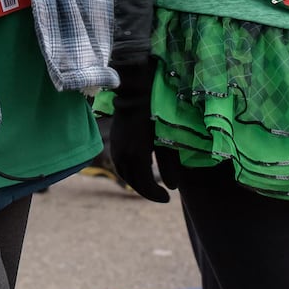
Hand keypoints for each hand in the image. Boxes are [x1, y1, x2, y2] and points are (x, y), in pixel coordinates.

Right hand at [108, 61, 176, 202]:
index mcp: (137, 155)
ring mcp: (116, 148)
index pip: (145, 184)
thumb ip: (169, 163)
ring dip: (137, 183)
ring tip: (150, 186)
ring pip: (125, 174)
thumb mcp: (166, 138)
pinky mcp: (115, 142)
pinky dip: (130, 173)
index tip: (168, 199)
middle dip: (147, 191)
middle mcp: (123, 154)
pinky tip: (139, 172)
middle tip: (161, 195)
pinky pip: (120, 165)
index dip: (156, 195)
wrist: (135, 89)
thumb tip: (173, 188)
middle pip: (134, 182)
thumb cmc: (156, 110)